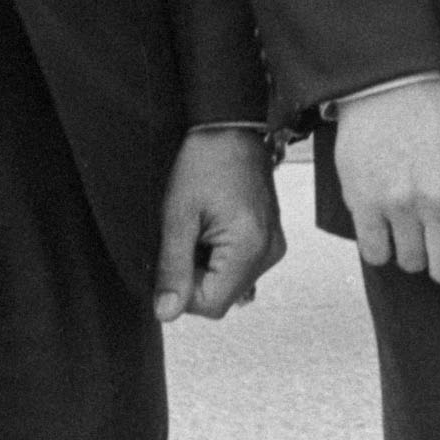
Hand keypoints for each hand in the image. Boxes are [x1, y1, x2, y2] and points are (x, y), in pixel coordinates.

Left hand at [154, 129, 286, 320]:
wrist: (230, 127)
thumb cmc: (205, 161)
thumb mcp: (178, 215)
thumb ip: (173, 268)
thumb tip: (166, 313)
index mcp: (251, 247)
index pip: (211, 304)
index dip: (182, 292)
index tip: (172, 259)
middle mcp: (270, 252)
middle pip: (222, 296)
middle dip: (195, 277)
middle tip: (185, 237)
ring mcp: (273, 246)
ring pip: (229, 283)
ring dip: (206, 267)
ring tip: (200, 228)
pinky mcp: (270, 239)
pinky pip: (240, 267)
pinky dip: (220, 258)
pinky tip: (211, 231)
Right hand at [334, 78, 439, 283]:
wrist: (391, 90)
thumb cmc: (439, 127)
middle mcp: (439, 199)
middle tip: (436, 241)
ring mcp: (399, 202)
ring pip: (410, 264)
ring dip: (411, 250)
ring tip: (410, 222)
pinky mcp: (364, 201)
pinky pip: (376, 254)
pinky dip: (382, 246)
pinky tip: (387, 224)